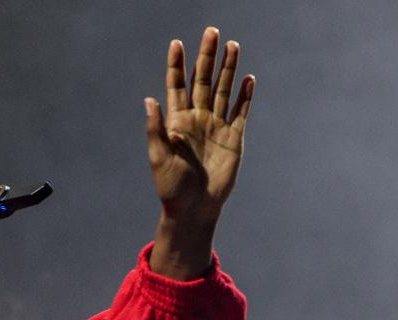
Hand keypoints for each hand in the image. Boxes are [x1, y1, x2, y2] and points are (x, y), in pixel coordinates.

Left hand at [145, 26, 254, 278]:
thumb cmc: (171, 187)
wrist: (194, 209)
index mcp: (177, 121)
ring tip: (233, 45)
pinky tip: (248, 79)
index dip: (176, 65)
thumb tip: (149, 99)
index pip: (177, 86)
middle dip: (207, 56)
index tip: (176, 43)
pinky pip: (240, 112)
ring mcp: (216, 127)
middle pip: (203, 80)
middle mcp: (197, 119)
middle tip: (211, 32)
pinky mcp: (233, 138)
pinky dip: (244, 96)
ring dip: (228, 69)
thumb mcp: (159, 158)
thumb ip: (156, 129)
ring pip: (224, 90)